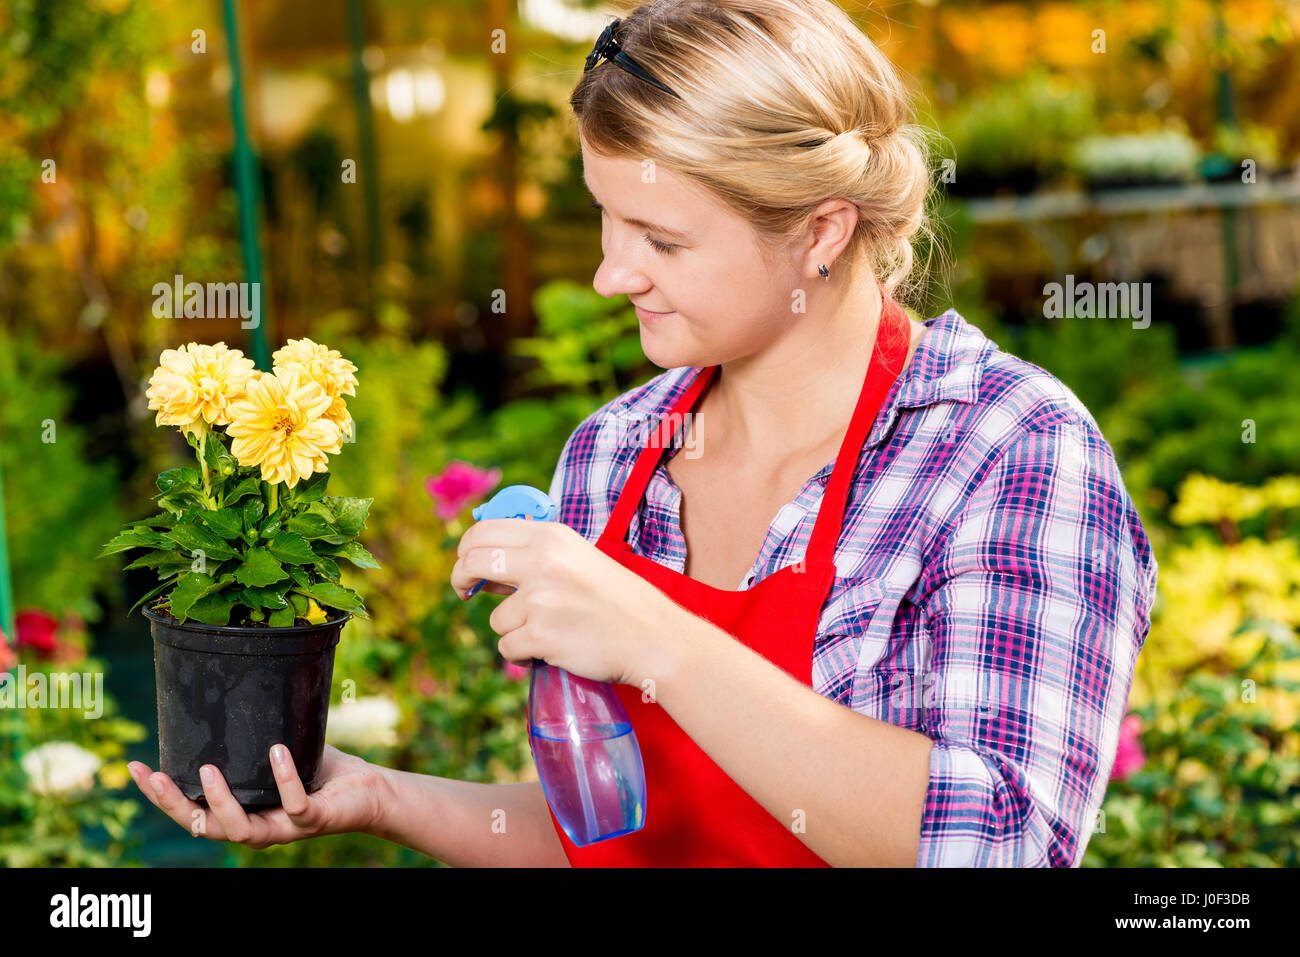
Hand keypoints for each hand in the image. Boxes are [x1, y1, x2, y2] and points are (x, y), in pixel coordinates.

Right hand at [127, 744, 392, 848]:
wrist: (370, 790)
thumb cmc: (322, 771)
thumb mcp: (281, 747)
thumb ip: (255, 733)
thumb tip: (229, 688)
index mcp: (244, 812)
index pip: (192, 812)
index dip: (161, 796)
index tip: (134, 768)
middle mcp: (259, 827)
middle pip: (206, 829)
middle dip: (175, 806)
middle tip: (154, 776)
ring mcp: (286, 827)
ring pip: (243, 830)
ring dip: (222, 802)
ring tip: (208, 768)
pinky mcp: (316, 821)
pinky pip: (296, 805)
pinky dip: (284, 778)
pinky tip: (275, 750)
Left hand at [450, 518, 679, 685]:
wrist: (652, 636)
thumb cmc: (617, 599)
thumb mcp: (577, 558)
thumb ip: (534, 555)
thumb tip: (481, 564)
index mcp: (551, 537)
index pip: (484, 532)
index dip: (466, 550)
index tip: (468, 567)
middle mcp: (542, 562)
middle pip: (473, 563)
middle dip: (461, 580)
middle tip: (467, 593)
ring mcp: (541, 600)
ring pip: (495, 618)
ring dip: (514, 629)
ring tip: (549, 630)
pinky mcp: (541, 636)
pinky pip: (508, 648)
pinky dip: (523, 655)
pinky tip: (550, 649)